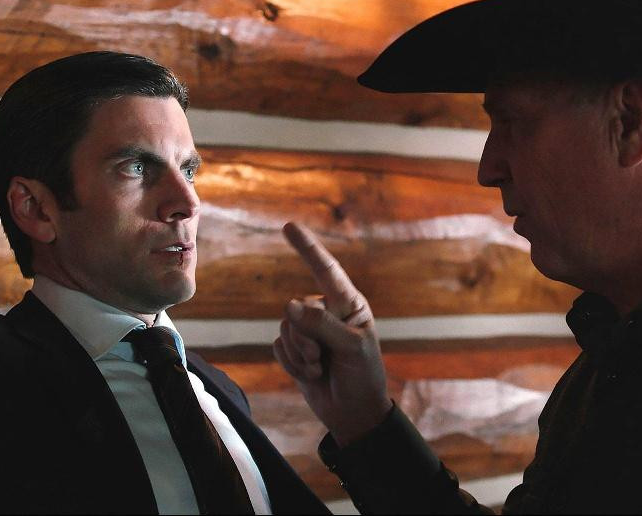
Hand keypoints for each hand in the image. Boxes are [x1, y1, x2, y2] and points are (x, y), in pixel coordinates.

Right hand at [274, 222, 392, 446]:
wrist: (354, 413)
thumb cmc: (362, 376)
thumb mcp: (352, 347)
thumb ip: (322, 324)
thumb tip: (289, 305)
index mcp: (348, 304)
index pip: (326, 270)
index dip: (307, 248)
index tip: (289, 226)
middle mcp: (327, 312)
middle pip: (297, 310)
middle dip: (306, 339)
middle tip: (324, 360)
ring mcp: (310, 331)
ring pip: (285, 329)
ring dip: (300, 355)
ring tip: (321, 368)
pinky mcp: (295, 350)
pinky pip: (279, 347)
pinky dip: (292, 364)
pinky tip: (311, 375)